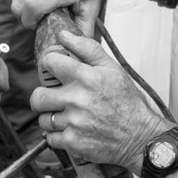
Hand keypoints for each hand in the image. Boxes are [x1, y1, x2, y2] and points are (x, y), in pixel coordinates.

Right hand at [12, 0, 111, 31]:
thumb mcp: (92, 3)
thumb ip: (83, 28)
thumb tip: (75, 50)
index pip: (30, 8)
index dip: (29, 22)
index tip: (37, 26)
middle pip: (18, 4)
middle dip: (25, 16)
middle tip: (38, 17)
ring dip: (24, 3)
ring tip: (41, 2)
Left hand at [29, 29, 165, 170]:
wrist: (139, 136)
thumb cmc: (127, 102)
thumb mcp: (112, 69)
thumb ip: (87, 48)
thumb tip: (64, 35)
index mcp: (86, 77)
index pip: (49, 63)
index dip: (49, 66)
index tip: (54, 71)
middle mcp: (77, 99)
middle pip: (38, 96)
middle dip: (43, 97)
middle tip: (53, 99)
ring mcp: (74, 122)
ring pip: (43, 119)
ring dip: (52, 118)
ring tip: (67, 117)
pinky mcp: (73, 142)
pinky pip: (51, 138)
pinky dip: (58, 137)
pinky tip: (72, 131)